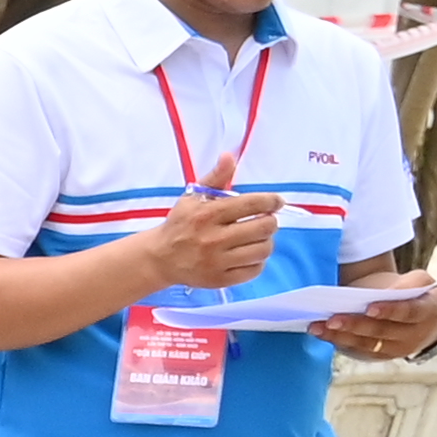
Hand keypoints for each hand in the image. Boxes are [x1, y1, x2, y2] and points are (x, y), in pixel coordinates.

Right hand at [131, 177, 281, 292]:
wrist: (160, 258)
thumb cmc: (180, 224)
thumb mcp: (193, 198)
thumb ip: (215, 178)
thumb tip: (229, 156)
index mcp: (208, 214)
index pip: (252, 204)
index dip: (271, 201)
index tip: (276, 202)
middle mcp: (213, 238)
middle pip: (263, 228)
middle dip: (270, 221)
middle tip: (266, 221)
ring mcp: (217, 261)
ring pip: (262, 250)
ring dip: (266, 241)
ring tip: (258, 238)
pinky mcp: (220, 279)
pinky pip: (254, 270)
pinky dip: (257, 261)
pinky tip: (249, 255)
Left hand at [313, 277, 436, 359]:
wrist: (425, 319)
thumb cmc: (418, 294)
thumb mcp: (421, 281)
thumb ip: (409, 283)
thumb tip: (387, 293)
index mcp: (428, 312)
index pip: (408, 312)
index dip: (389, 311)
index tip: (370, 308)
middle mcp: (413, 336)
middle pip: (381, 331)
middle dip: (355, 325)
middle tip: (332, 319)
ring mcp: (396, 349)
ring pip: (366, 344)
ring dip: (340, 336)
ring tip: (317, 327)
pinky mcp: (380, 356)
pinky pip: (358, 350)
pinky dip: (338, 341)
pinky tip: (321, 333)